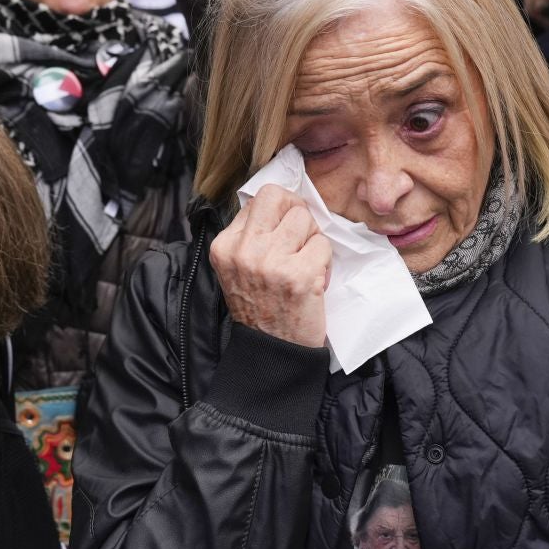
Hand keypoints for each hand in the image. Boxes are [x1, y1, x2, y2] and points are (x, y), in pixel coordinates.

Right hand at [211, 185, 330, 348]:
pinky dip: (324, 262)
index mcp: (225, 246)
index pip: (260, 198)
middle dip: (297, 213)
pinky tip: (313, 281)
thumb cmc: (261, 307)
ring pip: (304, 219)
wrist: (272, 351)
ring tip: (305, 264)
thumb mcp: (238, 268)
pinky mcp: (299, 275)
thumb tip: (284, 202)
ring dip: (312, 240)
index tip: (285, 232)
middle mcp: (243, 251)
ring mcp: (271, 262)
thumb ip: (251, 236)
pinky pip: (323, 245)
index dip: (280, 212)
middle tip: (300, 238)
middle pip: (280, 197)